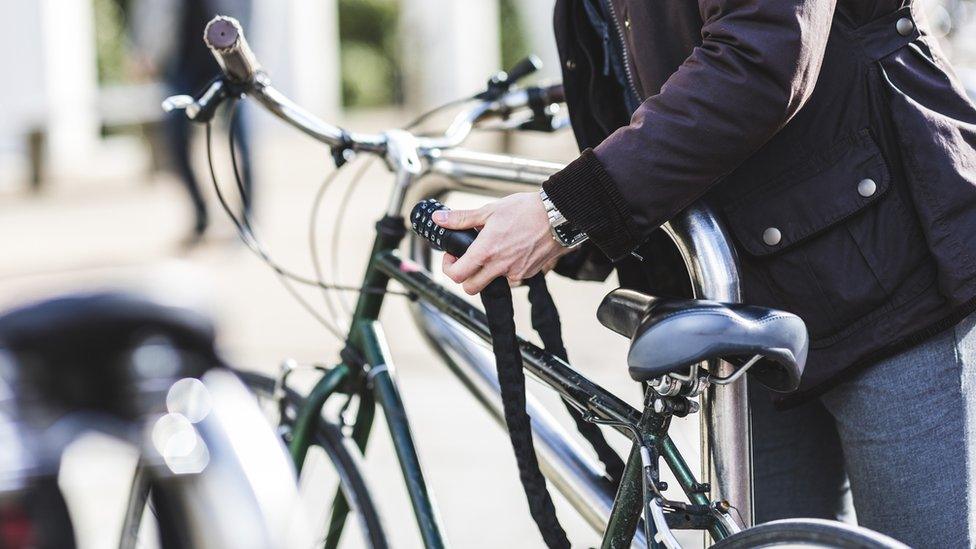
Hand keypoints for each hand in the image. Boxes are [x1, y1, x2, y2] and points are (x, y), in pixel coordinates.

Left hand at [434, 192, 570, 294]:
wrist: (558, 216)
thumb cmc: (526, 210)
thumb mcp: (490, 210)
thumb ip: (462, 219)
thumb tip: (440, 219)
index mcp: (486, 251)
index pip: (457, 275)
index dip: (448, 267)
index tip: (452, 256)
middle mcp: (500, 267)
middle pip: (471, 288)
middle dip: (465, 276)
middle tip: (468, 259)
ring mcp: (516, 273)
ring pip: (492, 282)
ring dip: (488, 271)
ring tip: (496, 248)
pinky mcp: (529, 273)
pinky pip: (511, 277)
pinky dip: (508, 267)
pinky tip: (513, 249)